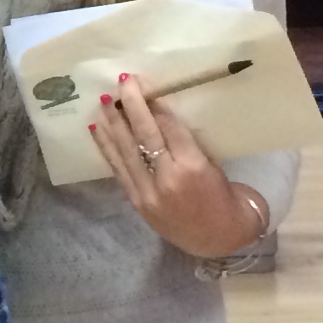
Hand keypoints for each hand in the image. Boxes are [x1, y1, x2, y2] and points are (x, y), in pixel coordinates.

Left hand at [86, 71, 256, 259]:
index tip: (142, 83)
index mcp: (193, 166)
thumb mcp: (213, 165)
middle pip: (144, 134)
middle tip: (122, 82)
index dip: (153, 103)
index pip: (167, 127)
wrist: (222, 241)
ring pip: (126, 151)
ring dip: (112, 123)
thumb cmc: (226, 198)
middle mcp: (168, 178)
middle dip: (131, 105)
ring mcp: (149, 193)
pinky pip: (118, 169)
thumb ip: (186, 145)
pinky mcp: (137, 203)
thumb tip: (158, 117)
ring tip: (104, 100)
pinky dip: (106, 147)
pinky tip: (96, 129)